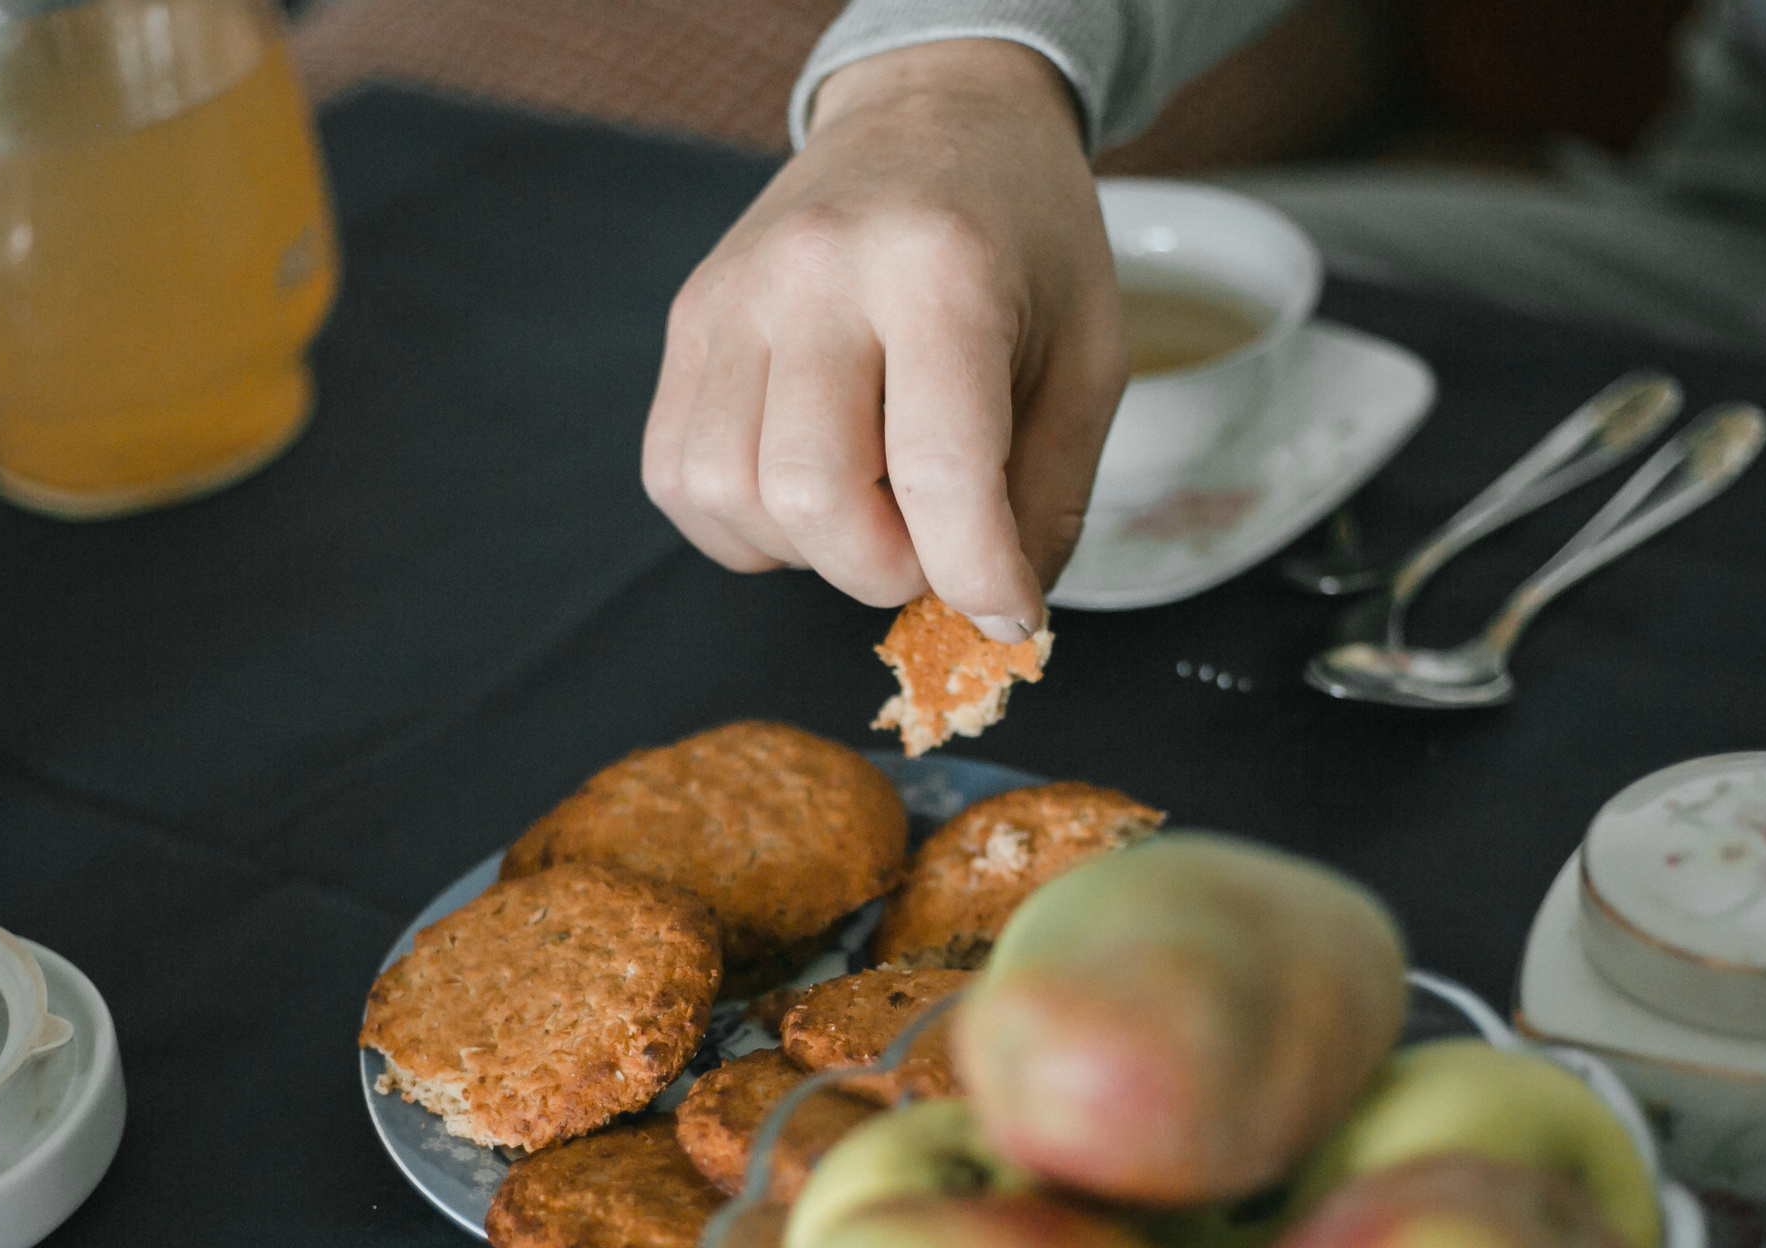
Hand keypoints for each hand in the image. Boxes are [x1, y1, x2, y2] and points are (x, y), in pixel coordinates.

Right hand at [641, 39, 1124, 640]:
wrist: (931, 112)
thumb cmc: (1024, 238)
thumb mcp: (1088, 354)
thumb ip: (1049, 495)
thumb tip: (994, 618)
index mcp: (940, 269)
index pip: (939, 470)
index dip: (976, 575)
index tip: (1008, 612)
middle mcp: (817, 272)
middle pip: (811, 496)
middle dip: (883, 571)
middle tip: (933, 555)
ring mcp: (734, 294)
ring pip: (728, 496)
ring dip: (807, 553)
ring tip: (870, 516)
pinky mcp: (688, 320)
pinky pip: (677, 476)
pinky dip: (740, 526)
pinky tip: (805, 498)